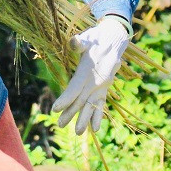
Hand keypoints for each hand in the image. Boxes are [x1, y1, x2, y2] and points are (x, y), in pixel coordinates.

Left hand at [52, 16, 130, 134]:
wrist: (114, 40)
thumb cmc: (96, 38)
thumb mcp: (87, 37)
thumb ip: (79, 42)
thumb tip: (73, 42)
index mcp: (89, 70)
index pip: (75, 87)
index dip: (66, 98)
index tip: (56, 109)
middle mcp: (97, 80)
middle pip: (82, 100)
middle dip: (71, 113)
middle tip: (60, 125)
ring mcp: (102, 86)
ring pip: (92, 105)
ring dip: (85, 119)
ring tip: (78, 133)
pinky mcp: (105, 88)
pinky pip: (101, 104)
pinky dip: (98, 116)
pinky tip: (95, 129)